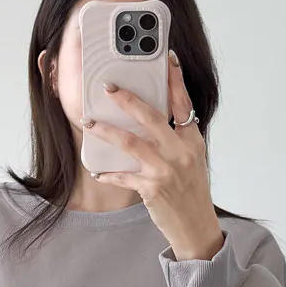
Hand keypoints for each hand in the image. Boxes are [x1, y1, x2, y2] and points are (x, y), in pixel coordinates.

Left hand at [82, 52, 224, 262]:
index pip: (184, 104)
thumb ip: (176, 140)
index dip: (176, 80)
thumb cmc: (192, 192)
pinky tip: (96, 170)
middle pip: (151, 117)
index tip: (168, 59)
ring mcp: (166, 170)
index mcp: (192, 142)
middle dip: (127, 99)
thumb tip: (151, 119)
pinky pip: (123, 175)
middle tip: (109, 87)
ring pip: (130, 142)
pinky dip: (107, 172)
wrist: (196, 226)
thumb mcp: (192, 160)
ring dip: (106, 130)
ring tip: (89, 122)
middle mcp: (181, 152)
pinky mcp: (152, 188)